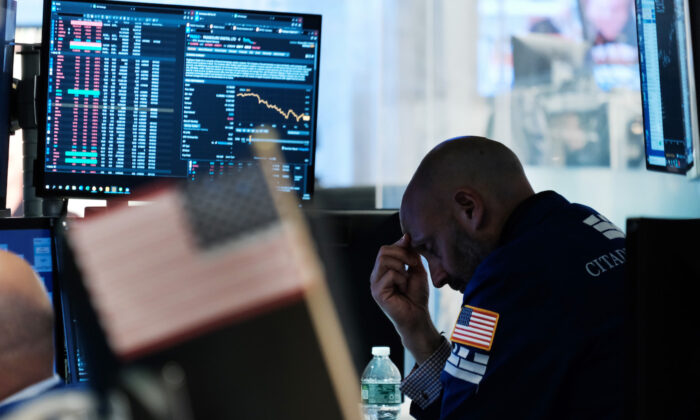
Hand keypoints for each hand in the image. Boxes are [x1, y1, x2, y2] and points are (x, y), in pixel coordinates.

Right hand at [370, 234, 442, 362]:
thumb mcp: (416, 268)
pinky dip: (401, 278)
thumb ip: (410, 253)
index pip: (386, 248)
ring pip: (384, 260)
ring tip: (407, 278)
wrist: (418, 316)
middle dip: (402, 254)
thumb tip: (405, 236)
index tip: (414, 253)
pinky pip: (390, 274)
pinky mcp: (377, 292)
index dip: (401, 246)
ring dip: (401, 266)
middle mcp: (376, 274)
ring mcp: (375, 283)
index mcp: (383, 269)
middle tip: (413, 265)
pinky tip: (403, 288)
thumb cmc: (416, 295)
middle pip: (383, 250)